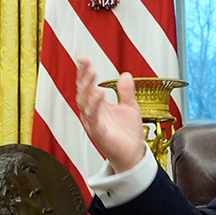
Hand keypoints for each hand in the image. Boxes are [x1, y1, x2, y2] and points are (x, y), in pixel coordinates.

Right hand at [74, 56, 148, 171]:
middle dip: (83, 77)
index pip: (87, 86)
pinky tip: (99, 93)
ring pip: (84, 103)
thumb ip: (126, 92)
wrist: (133, 155)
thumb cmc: (128, 135)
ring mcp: (93, 123)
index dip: (84, 72)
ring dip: (87, 87)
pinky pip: (93, 117)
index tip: (83, 59)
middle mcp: (92, 114)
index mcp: (98, 106)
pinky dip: (95, 105)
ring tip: (92, 73)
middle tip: (86, 63)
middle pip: (82, 92)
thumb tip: (125, 75)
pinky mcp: (98, 133)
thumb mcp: (130, 107)